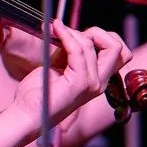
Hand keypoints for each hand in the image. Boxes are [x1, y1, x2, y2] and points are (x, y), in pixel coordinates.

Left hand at [7, 24, 127, 126]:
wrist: (27, 115)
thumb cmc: (39, 94)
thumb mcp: (58, 67)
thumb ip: (69, 52)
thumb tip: (71, 32)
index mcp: (99, 79)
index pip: (119, 52)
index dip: (103, 38)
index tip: (79, 35)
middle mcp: (100, 82)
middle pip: (118, 47)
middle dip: (98, 33)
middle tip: (74, 34)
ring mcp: (92, 83)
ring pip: (93, 46)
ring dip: (73, 32)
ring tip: (56, 31)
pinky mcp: (79, 83)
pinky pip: (77, 51)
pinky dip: (66, 36)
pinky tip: (54, 31)